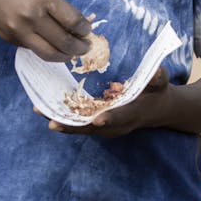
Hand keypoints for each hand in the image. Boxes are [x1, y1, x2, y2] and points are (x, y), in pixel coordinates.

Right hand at [0, 0, 90, 61]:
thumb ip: (55, 3)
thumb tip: (75, 22)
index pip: (72, 21)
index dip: (84, 30)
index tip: (88, 31)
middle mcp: (32, 18)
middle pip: (64, 42)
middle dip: (80, 48)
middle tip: (86, 47)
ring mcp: (20, 32)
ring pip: (50, 54)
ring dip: (66, 56)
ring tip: (73, 53)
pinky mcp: (11, 40)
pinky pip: (35, 49)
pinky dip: (48, 50)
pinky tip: (54, 46)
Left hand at [36, 66, 169, 137]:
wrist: (154, 109)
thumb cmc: (157, 93)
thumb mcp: (160, 84)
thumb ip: (157, 78)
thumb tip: (156, 71)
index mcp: (132, 114)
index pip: (120, 118)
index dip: (109, 120)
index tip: (97, 120)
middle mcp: (115, 125)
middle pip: (91, 128)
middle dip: (72, 126)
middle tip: (52, 123)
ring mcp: (105, 127)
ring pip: (80, 127)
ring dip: (60, 121)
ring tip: (40, 111)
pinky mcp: (96, 123)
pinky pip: (77, 123)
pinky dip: (62, 118)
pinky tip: (45, 109)